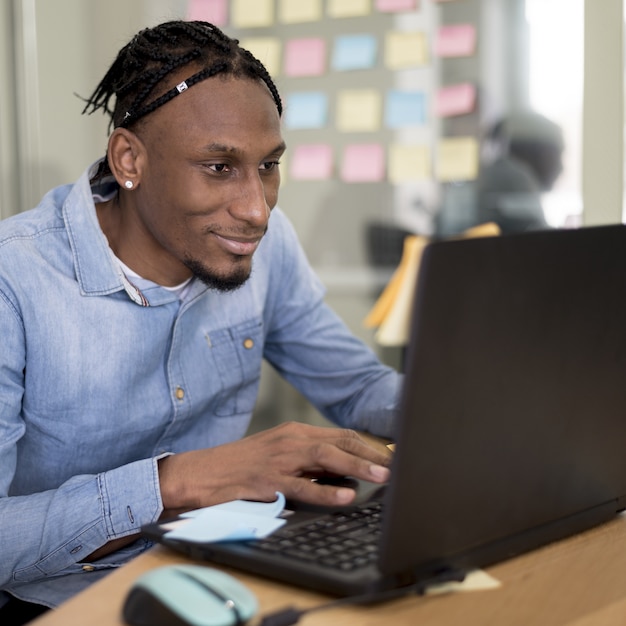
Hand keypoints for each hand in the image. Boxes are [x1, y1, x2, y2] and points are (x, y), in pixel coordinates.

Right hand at [158, 422, 390, 513]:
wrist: (201, 472)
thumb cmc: (240, 465)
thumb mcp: (278, 454)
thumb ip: (309, 460)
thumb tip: (343, 472)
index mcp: (295, 432)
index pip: (341, 435)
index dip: (368, 446)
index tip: (391, 456)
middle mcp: (291, 440)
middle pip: (340, 442)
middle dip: (372, 454)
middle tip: (397, 466)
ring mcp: (279, 458)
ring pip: (327, 457)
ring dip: (358, 466)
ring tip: (383, 476)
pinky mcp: (267, 479)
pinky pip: (302, 485)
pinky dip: (326, 490)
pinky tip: (346, 495)